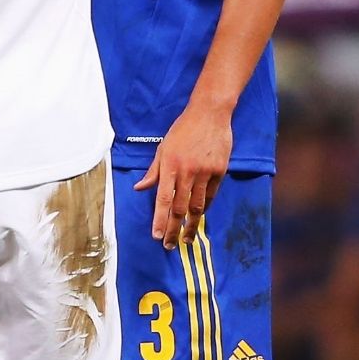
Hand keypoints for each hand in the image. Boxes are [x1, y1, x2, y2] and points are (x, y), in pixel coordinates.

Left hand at [135, 98, 232, 247]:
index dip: (159, 220)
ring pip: (197, 206)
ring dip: (190, 225)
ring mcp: (205, 172)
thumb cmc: (182, 130)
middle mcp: (186, 171)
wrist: (209, 115)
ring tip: (185, 238)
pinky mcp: (219, 171)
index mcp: (169, 165)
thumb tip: (139, 188)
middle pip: (179, 207)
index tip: (157, 236)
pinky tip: (198, 218)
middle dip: (173, 229)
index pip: (162, 199)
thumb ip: (153, 171)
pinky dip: (204, 208)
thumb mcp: (163, 148)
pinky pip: (211, 195)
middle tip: (170, 245)